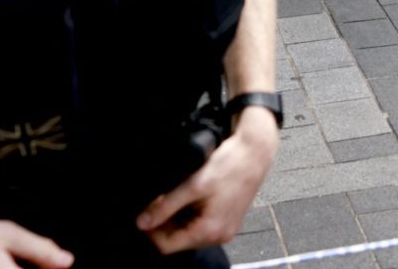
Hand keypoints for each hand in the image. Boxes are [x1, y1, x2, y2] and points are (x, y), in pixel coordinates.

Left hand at [136, 109, 278, 251]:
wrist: (255, 152)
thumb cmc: (230, 165)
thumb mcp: (193, 185)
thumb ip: (166, 206)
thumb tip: (143, 222)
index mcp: (209, 231)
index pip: (167, 246)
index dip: (152, 230)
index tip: (148, 211)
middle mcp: (219, 236)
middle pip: (179, 241)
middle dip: (166, 222)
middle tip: (162, 198)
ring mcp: (225, 229)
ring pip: (190, 233)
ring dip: (179, 217)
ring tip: (180, 194)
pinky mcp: (228, 221)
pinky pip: (203, 225)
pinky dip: (192, 214)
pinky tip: (194, 195)